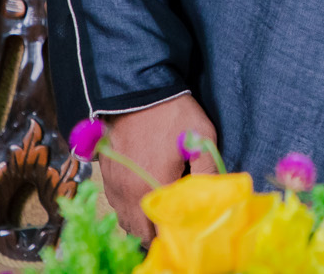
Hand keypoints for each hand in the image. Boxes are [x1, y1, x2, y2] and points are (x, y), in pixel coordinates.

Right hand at [103, 94, 218, 239]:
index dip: (173, 234)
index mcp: (154, 187)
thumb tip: (217, 194)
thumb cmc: (172, 113)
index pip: (161, 230)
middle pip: (140, 232)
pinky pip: (115, 205)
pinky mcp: (106, 175)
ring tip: (159, 215)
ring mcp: (114, 185)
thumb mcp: (201, 138)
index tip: (185, 231)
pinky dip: (128, 209)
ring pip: (125, 220)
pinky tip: (142, 199)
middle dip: (157, 234)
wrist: (138, 89)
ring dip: (140, 224)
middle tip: (173, 226)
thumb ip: (208, 170)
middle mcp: (129, 193)